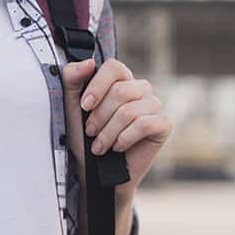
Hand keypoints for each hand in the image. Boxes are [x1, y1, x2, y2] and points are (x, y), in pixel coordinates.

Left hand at [61, 58, 171, 199]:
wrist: (95, 172)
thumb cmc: (84, 136)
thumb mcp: (71, 105)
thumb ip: (72, 78)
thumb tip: (89, 62)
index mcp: (121, 80)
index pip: (114, 67)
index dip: (97, 86)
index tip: (84, 107)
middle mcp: (140, 89)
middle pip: (121, 91)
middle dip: (100, 116)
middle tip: (90, 132)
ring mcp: (154, 106)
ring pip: (129, 111)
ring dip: (109, 132)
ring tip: (100, 146)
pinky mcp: (164, 124)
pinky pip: (144, 124)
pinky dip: (125, 138)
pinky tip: (118, 147)